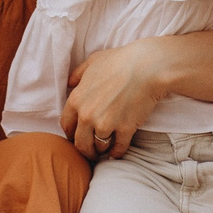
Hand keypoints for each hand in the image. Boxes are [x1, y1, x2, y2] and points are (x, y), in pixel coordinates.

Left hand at [62, 39, 174, 160]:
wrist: (146, 67)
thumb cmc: (120, 60)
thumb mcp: (92, 62)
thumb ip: (78, 74)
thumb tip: (70, 83)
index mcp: (76, 100)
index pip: (66, 125)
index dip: (71, 134)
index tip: (77, 136)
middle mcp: (88, 115)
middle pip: (80, 143)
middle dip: (84, 149)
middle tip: (90, 151)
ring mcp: (106, 124)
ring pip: (98, 147)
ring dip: (101, 150)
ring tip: (104, 150)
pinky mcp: (125, 129)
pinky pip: (118, 148)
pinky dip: (117, 152)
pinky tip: (117, 152)